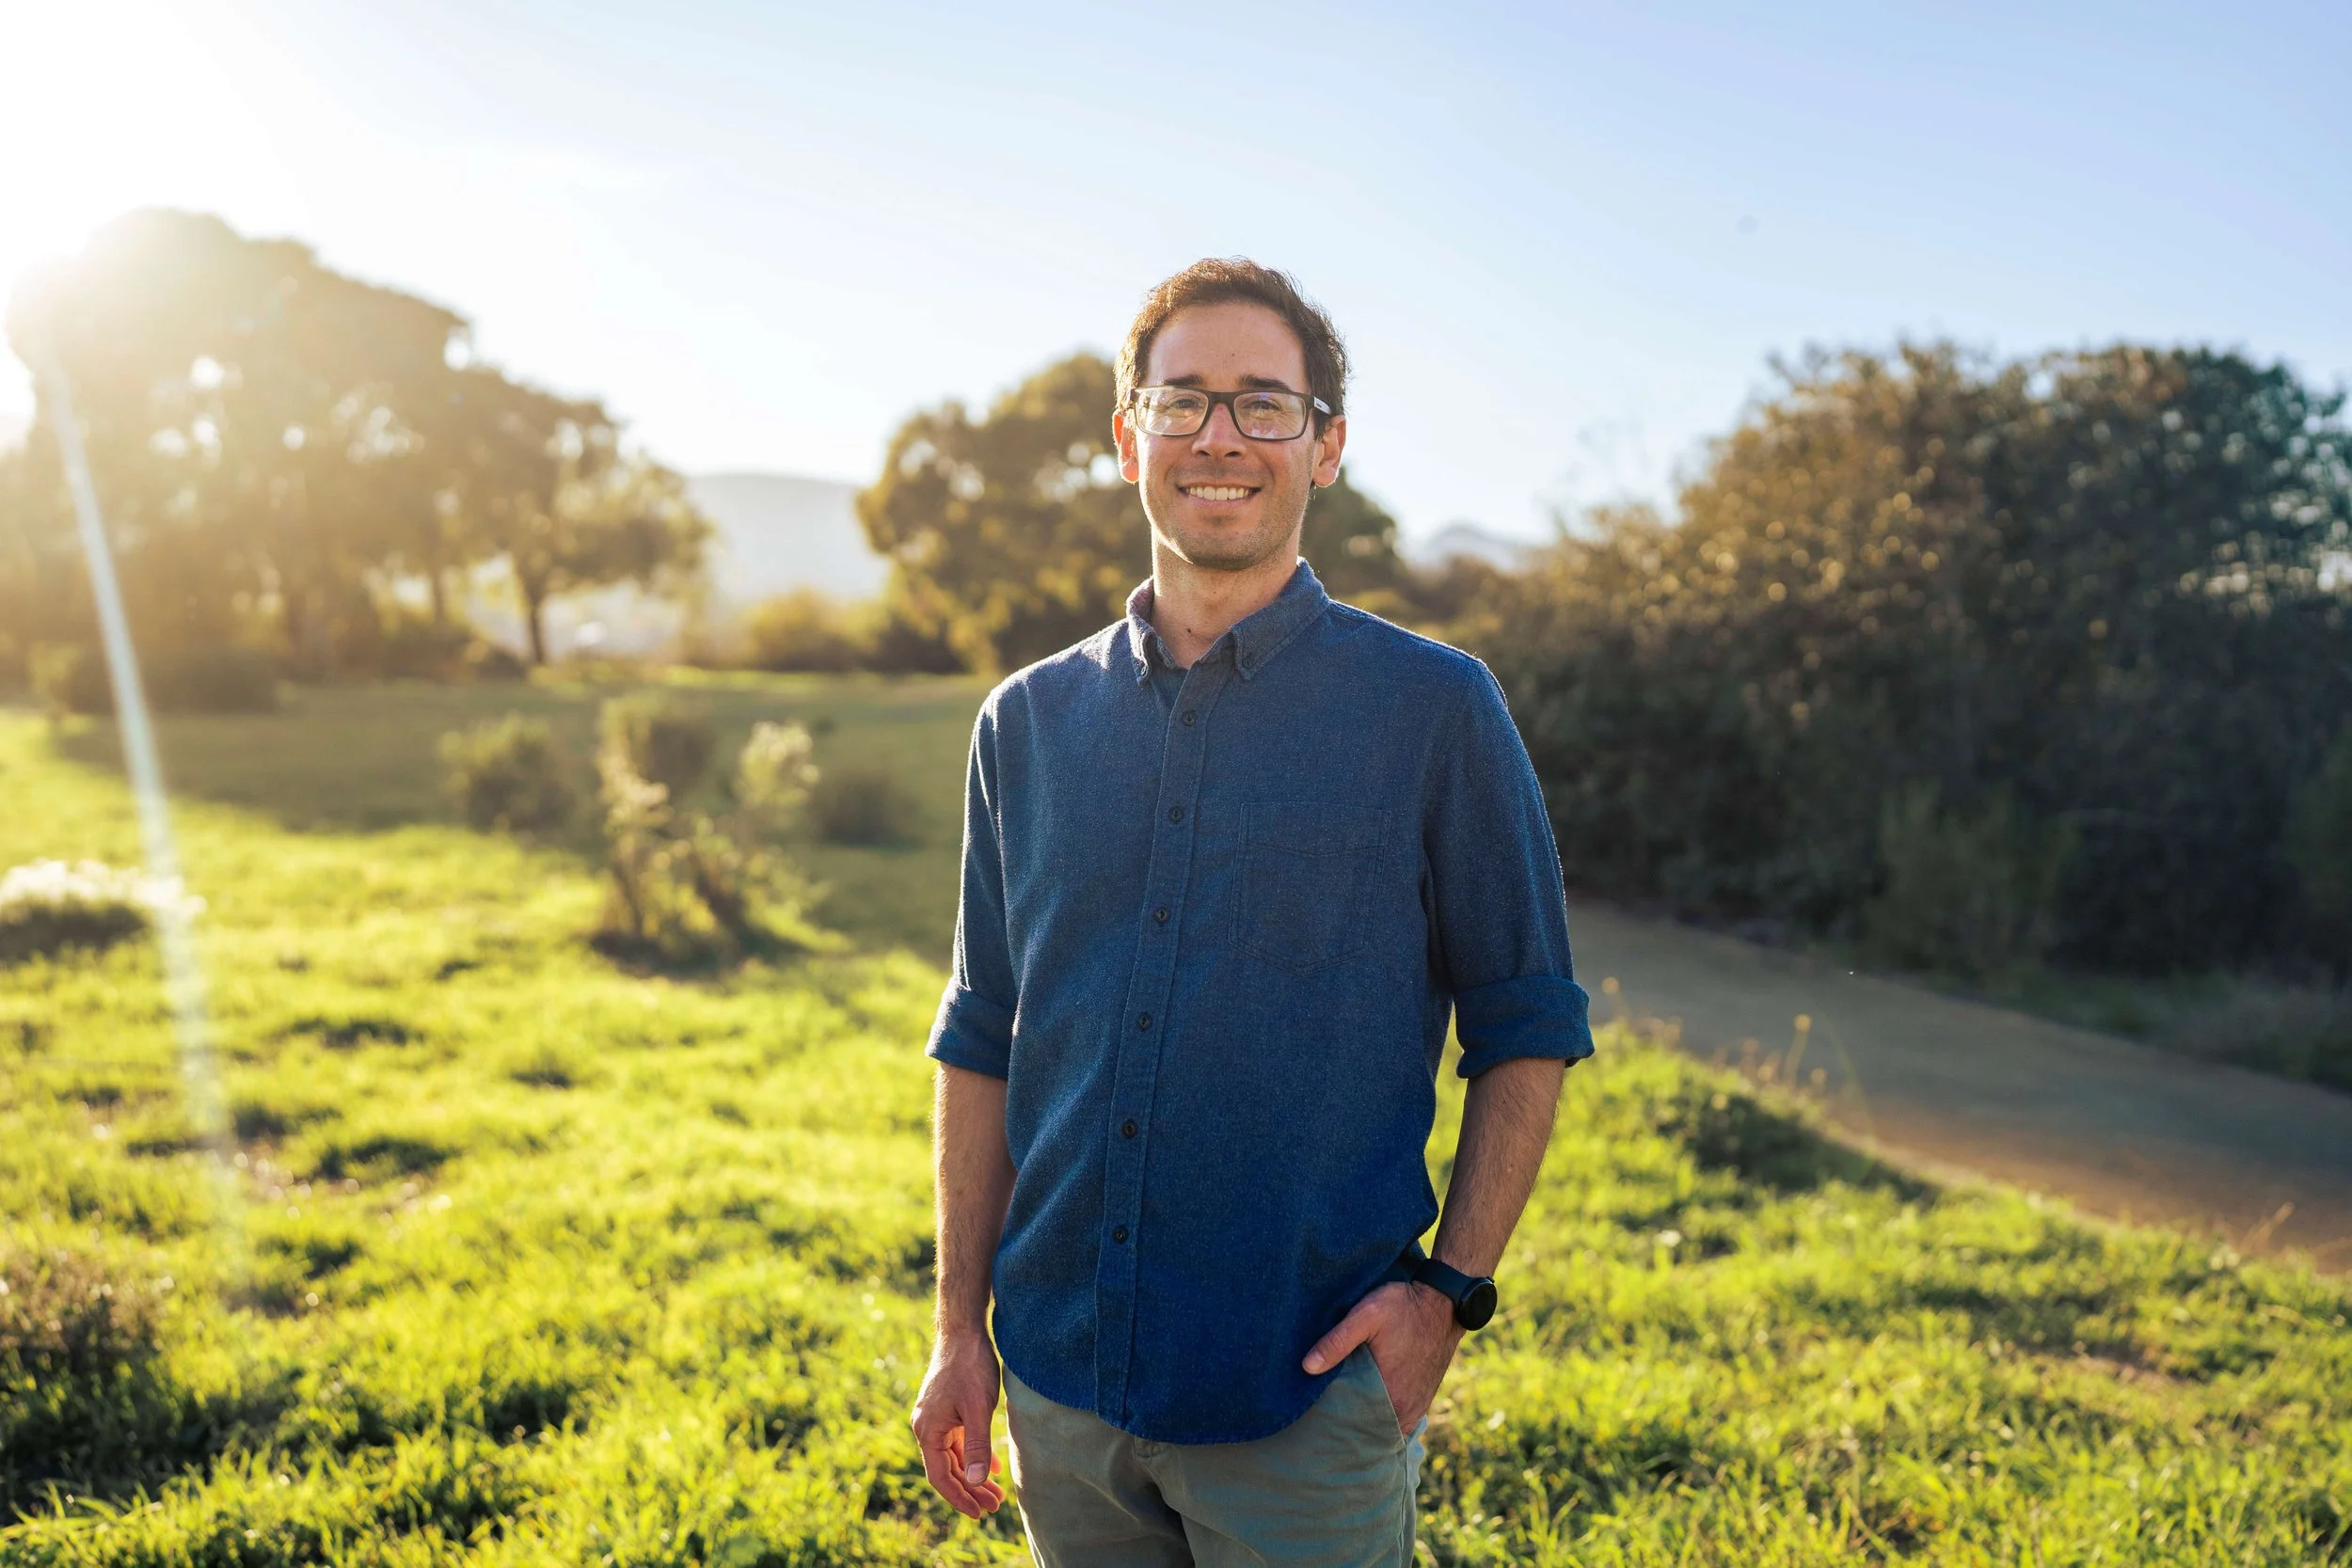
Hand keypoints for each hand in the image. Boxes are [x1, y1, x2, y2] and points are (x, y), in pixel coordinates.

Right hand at [910, 1326, 1007, 1517]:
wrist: (962, 1331)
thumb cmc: (970, 1367)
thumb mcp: (978, 1409)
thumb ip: (977, 1446)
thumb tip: (974, 1481)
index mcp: (928, 1430)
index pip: (941, 1476)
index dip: (959, 1498)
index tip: (979, 1514)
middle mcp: (926, 1427)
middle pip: (947, 1469)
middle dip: (970, 1490)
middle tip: (994, 1507)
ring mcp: (935, 1418)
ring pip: (953, 1456)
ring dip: (973, 1475)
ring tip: (996, 1493)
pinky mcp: (946, 1409)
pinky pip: (957, 1440)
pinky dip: (973, 1454)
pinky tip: (992, 1467)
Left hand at [1301, 1280, 1463, 1436]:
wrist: (1443, 1303)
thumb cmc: (1404, 1307)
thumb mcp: (1366, 1314)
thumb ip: (1337, 1341)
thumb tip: (1307, 1367)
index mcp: (1390, 1395)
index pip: (1353, 1423)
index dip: (1333, 1420)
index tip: (1316, 1414)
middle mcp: (1406, 1410)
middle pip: (1367, 1428)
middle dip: (1347, 1423)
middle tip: (1323, 1415)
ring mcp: (1416, 1407)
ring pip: (1383, 1425)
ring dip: (1365, 1420)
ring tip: (1342, 1409)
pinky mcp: (1422, 1400)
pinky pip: (1398, 1419)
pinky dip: (1382, 1416)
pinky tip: (1366, 1405)